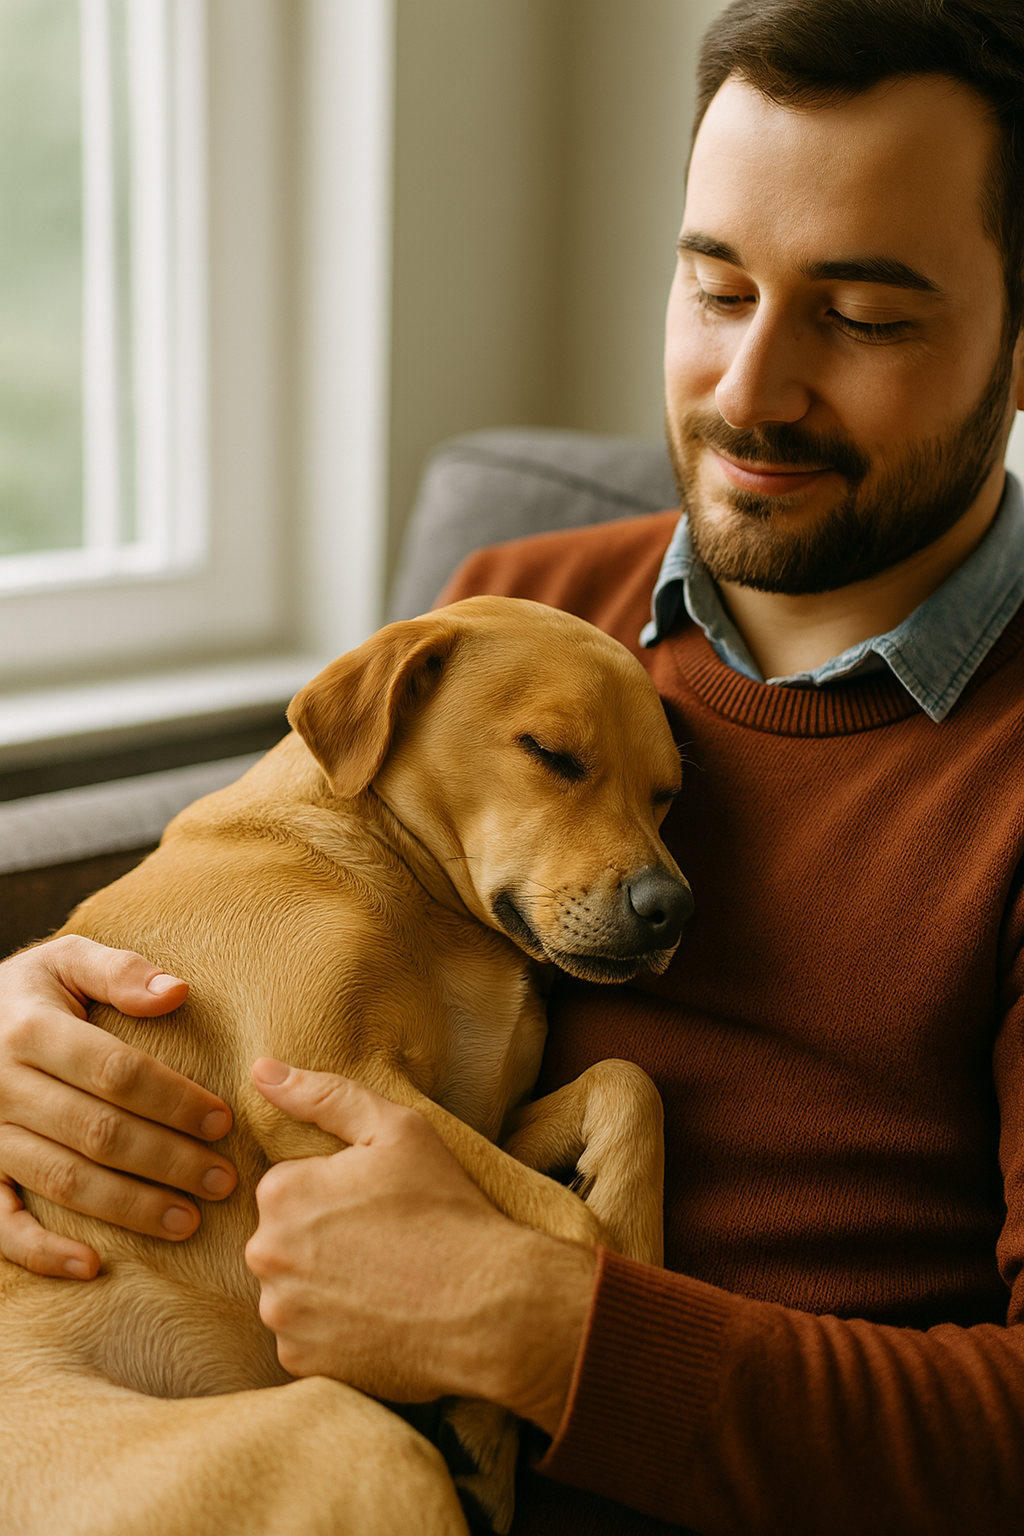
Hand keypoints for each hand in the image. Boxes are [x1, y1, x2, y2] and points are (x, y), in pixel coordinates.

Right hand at [0, 935, 237, 1280]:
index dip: (173, 1099)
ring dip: (129, 1207)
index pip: (116, 1072)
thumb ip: (119, 972)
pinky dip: (41, 1252)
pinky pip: (1, 1224)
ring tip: (188, 1221)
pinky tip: (92, 1266)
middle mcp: (2, 1087)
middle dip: (167, 1160)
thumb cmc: (28, 994)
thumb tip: (177, 992)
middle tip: (223, 1180)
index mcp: (30, 1030)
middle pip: (98, 1132)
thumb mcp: (65, 962)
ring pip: (62, 1181)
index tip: (223, 1121)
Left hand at [245, 1060, 595, 1433]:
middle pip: (286, 1237)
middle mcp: (266, 1254)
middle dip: (324, 1237)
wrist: (488, 1306)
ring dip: (325, 1283)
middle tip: (385, 1242)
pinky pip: (304, 1336)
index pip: (292, 1185)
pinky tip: (376, 1317)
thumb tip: (262, 1070)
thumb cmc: (445, 1209)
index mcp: (282, 1192)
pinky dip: (332, 1329)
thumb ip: (324, 1096)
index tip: (380, 1203)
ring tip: (383, 1280)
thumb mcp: (397, 1130)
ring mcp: (280, 1313)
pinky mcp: (299, 1362)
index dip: (339, 1191)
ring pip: (292, 1286)